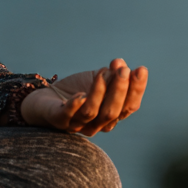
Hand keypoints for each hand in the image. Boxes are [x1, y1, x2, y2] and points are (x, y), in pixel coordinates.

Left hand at [20, 58, 147, 136]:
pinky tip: (80, 94)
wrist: (46, 100)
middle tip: (122, 70)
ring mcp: (78, 124)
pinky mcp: (59, 120)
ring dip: (100, 92)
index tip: (141, 69)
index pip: (129, 106)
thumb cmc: (76, 91)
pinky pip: (68, 115)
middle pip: (113, 111)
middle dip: (120, 90)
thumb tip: (121, 63)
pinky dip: (75, 105)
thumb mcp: (96, 80)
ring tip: (102, 72)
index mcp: (111, 116)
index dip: (136, 89)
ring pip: (93, 112)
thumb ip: (110, 75)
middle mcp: (97, 124)